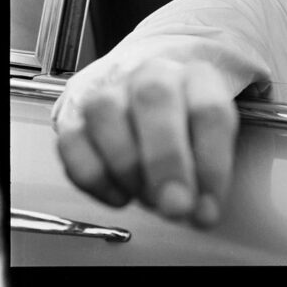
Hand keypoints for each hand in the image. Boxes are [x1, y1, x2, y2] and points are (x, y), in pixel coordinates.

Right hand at [55, 59, 238, 226]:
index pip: (207, 109)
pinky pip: (72, 141)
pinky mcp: (77, 118)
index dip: (210, 163)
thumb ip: (211, 175)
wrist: (160, 129)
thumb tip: (202, 211)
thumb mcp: (215, 151)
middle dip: (165, 158)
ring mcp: (112, 93)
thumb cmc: (190, 139)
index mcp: (197, 78)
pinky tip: (120, 196)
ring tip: (148, 197)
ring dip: (126, 165)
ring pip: (105, 111)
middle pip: (153, 96)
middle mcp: (153, 76)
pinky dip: (94, 178)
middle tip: (175, 205)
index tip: (207, 208)